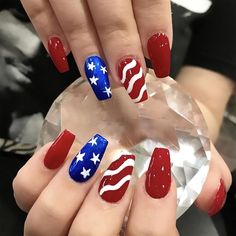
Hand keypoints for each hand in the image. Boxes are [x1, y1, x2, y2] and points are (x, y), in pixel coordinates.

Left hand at [13, 130, 230, 234]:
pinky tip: (64, 146)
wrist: (147, 123)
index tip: (158, 172)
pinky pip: (25, 192)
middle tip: (121, 162)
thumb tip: (213, 192)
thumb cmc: (169, 138)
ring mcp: (62, 213)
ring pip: (44, 226)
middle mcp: (96, 230)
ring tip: (95, 151)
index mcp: (138, 232)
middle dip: (103, 208)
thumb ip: (205, 173)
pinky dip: (38, 173)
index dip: (151, 222)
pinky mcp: (41, 188)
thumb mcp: (193, 152)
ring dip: (68, 190)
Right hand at [20, 0, 171, 101]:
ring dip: (88, 54)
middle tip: (130, 85)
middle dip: (121, 53)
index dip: (154, 32)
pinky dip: (48, 33)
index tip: (160, 64)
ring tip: (100, 83)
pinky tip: (61, 59)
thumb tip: (153, 45)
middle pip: (110, 14)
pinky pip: (35, 6)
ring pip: (73, 17)